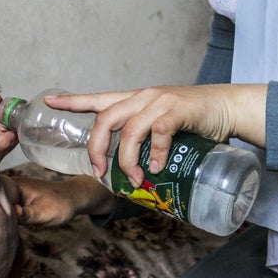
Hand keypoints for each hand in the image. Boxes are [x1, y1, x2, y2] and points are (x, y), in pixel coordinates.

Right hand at [12, 175, 114, 225]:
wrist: (74, 198)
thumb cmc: (61, 204)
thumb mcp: (44, 213)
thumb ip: (26, 215)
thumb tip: (9, 214)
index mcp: (15, 185)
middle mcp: (10, 186)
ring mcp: (12, 192)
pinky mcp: (16, 199)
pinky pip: (5, 208)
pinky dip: (4, 217)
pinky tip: (3, 226)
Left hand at [45, 84, 266, 186]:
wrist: (228, 107)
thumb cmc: (195, 120)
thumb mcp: (163, 127)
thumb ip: (146, 142)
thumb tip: (134, 173)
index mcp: (135, 100)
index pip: (98, 99)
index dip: (73, 101)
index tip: (48, 101)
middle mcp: (143, 97)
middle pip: (105, 118)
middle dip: (96, 148)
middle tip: (98, 172)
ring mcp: (160, 102)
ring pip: (129, 130)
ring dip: (126, 159)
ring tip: (133, 179)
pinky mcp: (178, 110)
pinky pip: (158, 132)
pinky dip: (154, 153)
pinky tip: (156, 167)